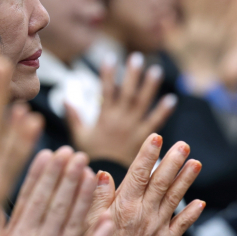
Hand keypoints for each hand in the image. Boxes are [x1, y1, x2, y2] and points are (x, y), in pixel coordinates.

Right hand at [0, 147, 113, 235]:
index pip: (32, 199)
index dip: (41, 175)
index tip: (50, 154)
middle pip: (55, 204)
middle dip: (65, 177)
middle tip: (76, 153)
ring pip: (73, 221)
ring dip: (83, 197)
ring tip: (90, 172)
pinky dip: (99, 235)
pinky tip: (108, 215)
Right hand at [65, 53, 176, 167]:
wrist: (108, 177)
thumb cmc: (93, 157)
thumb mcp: (80, 136)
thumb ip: (74, 117)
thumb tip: (66, 100)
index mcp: (104, 117)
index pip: (105, 90)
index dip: (107, 74)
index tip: (109, 58)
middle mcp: (119, 119)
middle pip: (126, 92)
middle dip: (131, 74)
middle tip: (136, 58)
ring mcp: (133, 127)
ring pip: (142, 103)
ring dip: (149, 86)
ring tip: (155, 70)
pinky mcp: (143, 137)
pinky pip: (155, 122)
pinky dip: (163, 111)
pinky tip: (171, 99)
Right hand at [89, 134, 204, 235]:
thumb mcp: (89, 219)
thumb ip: (98, 196)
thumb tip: (102, 173)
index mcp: (125, 205)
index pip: (138, 173)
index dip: (148, 154)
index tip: (156, 138)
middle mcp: (144, 212)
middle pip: (161, 182)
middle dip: (173, 161)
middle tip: (184, 145)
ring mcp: (158, 227)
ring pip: (174, 199)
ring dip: (186, 180)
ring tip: (196, 163)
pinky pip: (181, 226)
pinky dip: (191, 214)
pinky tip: (200, 202)